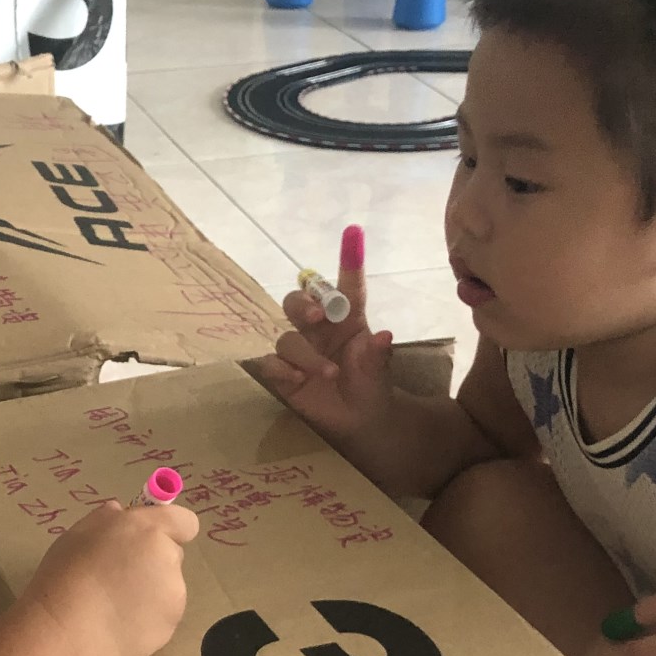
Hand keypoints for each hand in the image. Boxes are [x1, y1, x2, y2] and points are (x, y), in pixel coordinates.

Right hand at [21, 501, 198, 655]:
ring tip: (113, 605)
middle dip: (153, 561)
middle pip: (172, 554)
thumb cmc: (65, 577)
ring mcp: (173, 593)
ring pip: (167, 586)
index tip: (148, 538)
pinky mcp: (172, 623)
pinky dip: (147, 617)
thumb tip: (120, 513)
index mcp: (146, 528)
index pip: (184, 521)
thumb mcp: (77, 534)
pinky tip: (118, 624)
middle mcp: (167, 557)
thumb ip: (106, 519)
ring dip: (149, 590)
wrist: (68, 631)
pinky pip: (162, 614)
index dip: (169, 528)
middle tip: (119, 577)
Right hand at [244, 242, 395, 441]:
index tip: (354, 234)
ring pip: (287, 337)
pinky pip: (271, 363)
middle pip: (298, 301)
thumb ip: (377, 356)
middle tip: (317, 316)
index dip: (349, 260)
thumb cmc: (370, 386)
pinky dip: (282, 369)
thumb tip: (383, 337)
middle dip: (303, 304)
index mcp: (347, 319)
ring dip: (306, 354)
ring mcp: (298, 349)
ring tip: (329, 374)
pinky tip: (297, 379)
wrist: (359, 421)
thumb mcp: (379, 372)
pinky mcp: (282, 373)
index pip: (347, 287)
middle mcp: (319, 328)